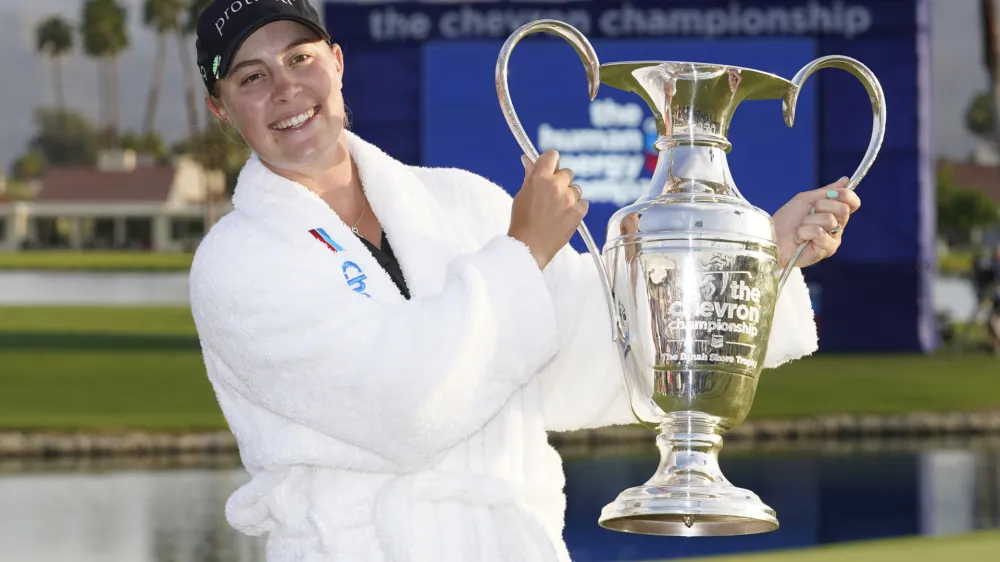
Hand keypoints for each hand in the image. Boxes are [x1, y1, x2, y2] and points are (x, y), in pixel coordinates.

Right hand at [508, 150, 588, 268]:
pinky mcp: (578, 212)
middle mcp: (556, 185)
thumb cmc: (522, 221)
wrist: (529, 247)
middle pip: (567, 172)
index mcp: (539, 177)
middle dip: (560, 181)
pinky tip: (565, 216)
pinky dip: (577, 208)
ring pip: (576, 189)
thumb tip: (529, 159)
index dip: (551, 163)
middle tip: (551, 196)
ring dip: (569, 196)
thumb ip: (530, 175)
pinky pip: (584, 203)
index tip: (549, 170)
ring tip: (557, 209)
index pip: (553, 155)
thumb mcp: (522, 194)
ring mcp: (569, 199)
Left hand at [772, 177, 860, 269]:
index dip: (846, 195)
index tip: (832, 194)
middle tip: (808, 213)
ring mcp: (833, 238)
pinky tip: (800, 239)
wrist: (772, 236)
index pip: (853, 202)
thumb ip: (826, 191)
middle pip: (843, 209)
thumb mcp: (805, 200)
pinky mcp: (827, 249)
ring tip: (800, 228)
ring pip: (829, 220)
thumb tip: (846, 180)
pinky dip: (804, 232)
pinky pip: (819, 232)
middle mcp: (837, 226)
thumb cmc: (786, 220)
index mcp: (834, 213)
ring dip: (808, 221)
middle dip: (821, 206)